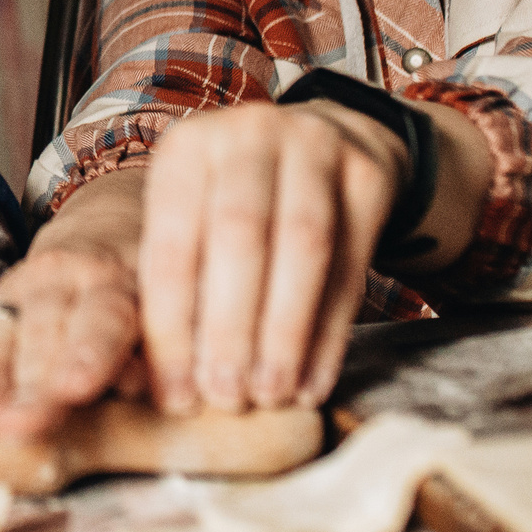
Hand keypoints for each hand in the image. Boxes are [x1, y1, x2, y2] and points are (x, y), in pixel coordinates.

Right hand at [0, 170, 148, 438]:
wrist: (101, 234)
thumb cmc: (140, 294)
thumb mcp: (157, 311)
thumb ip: (154, 352)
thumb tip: (152, 391)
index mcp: (114, 283)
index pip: (103, 318)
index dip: (90, 353)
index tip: (77, 387)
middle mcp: (63, 280)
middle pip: (45, 333)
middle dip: (30, 382)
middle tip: (17, 423)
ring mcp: (19, 291)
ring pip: (1, 332)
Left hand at [135, 100, 402, 414]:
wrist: (323, 141)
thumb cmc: (235, 203)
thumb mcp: (192, 219)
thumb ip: (176, 284)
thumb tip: (163, 383)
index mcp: (186, 148)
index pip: (173, 242)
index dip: (172, 324)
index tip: (174, 393)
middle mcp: (248, 134)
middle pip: (239, 236)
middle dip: (230, 327)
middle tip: (225, 398)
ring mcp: (314, 144)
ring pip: (303, 246)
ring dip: (285, 333)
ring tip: (270, 395)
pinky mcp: (369, 173)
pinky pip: (353, 263)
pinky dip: (330, 332)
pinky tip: (312, 382)